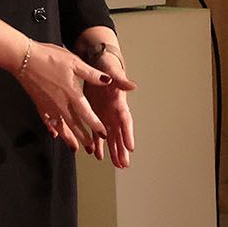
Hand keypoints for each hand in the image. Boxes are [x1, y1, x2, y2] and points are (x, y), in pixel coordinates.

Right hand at [14, 42, 110, 154]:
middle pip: (74, 125)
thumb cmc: (48, 57)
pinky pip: (46, 120)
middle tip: (90, 149)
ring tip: (74, 147)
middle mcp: (60, 104)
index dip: (96, 125)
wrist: (23, 58)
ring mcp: (48, 105)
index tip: (103, 135)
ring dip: (68, 138)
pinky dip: (51, 128)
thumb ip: (91, 74)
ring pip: (60, 126)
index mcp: (72, 94)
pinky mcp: (38, 103)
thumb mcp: (74, 62)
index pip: (87, 114)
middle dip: (83, 138)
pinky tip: (53, 133)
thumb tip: (107, 81)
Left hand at [83, 45, 136, 168]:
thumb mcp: (113, 71)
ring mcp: (105, 114)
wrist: (97, 61)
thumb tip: (133, 86)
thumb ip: (121, 80)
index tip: (130, 148)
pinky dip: (95, 142)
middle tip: (124, 165)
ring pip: (109, 135)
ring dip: (111, 150)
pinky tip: (95, 153)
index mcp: (119, 102)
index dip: (128, 134)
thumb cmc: (107, 66)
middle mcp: (113, 111)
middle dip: (121, 149)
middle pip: (119, 133)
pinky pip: (95, 130)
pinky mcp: (94, 113)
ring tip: (115, 164)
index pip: (125, 121)